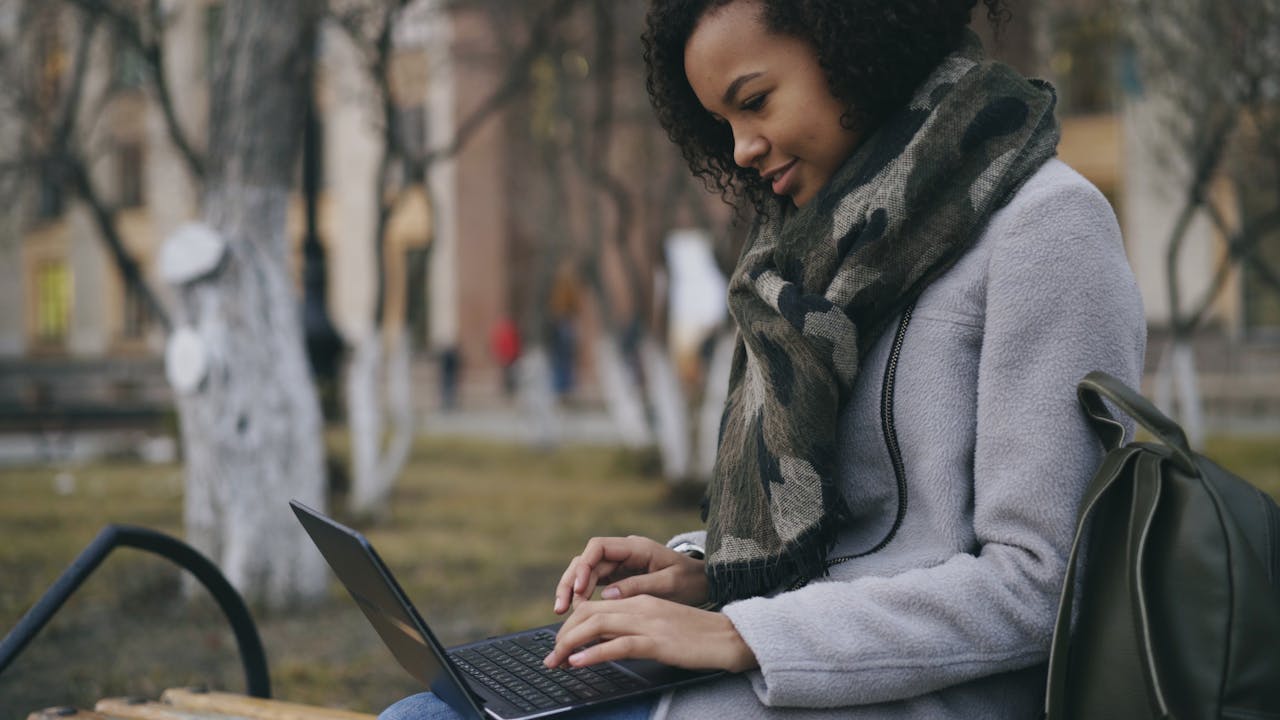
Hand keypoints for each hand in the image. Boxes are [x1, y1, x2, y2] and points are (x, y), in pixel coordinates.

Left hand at [543, 595, 757, 672]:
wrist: (730, 637)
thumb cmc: (697, 636)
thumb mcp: (660, 625)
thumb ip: (633, 627)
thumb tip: (603, 641)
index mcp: (640, 600)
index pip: (594, 606)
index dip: (570, 624)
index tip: (560, 644)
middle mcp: (640, 606)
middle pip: (589, 614)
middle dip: (563, 635)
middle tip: (550, 658)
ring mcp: (648, 622)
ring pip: (597, 626)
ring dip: (570, 644)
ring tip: (556, 662)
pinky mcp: (657, 642)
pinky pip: (618, 645)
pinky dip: (593, 654)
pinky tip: (578, 663)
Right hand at [553, 536, 708, 614]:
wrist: (703, 581)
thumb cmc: (690, 580)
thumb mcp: (669, 584)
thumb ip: (639, 587)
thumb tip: (607, 595)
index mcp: (635, 547)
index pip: (598, 547)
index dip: (584, 566)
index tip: (578, 588)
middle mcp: (623, 552)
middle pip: (587, 561)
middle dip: (571, 582)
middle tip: (562, 607)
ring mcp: (620, 564)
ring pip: (587, 572)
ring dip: (573, 590)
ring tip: (563, 611)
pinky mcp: (619, 577)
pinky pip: (594, 583)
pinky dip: (583, 595)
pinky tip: (577, 612)